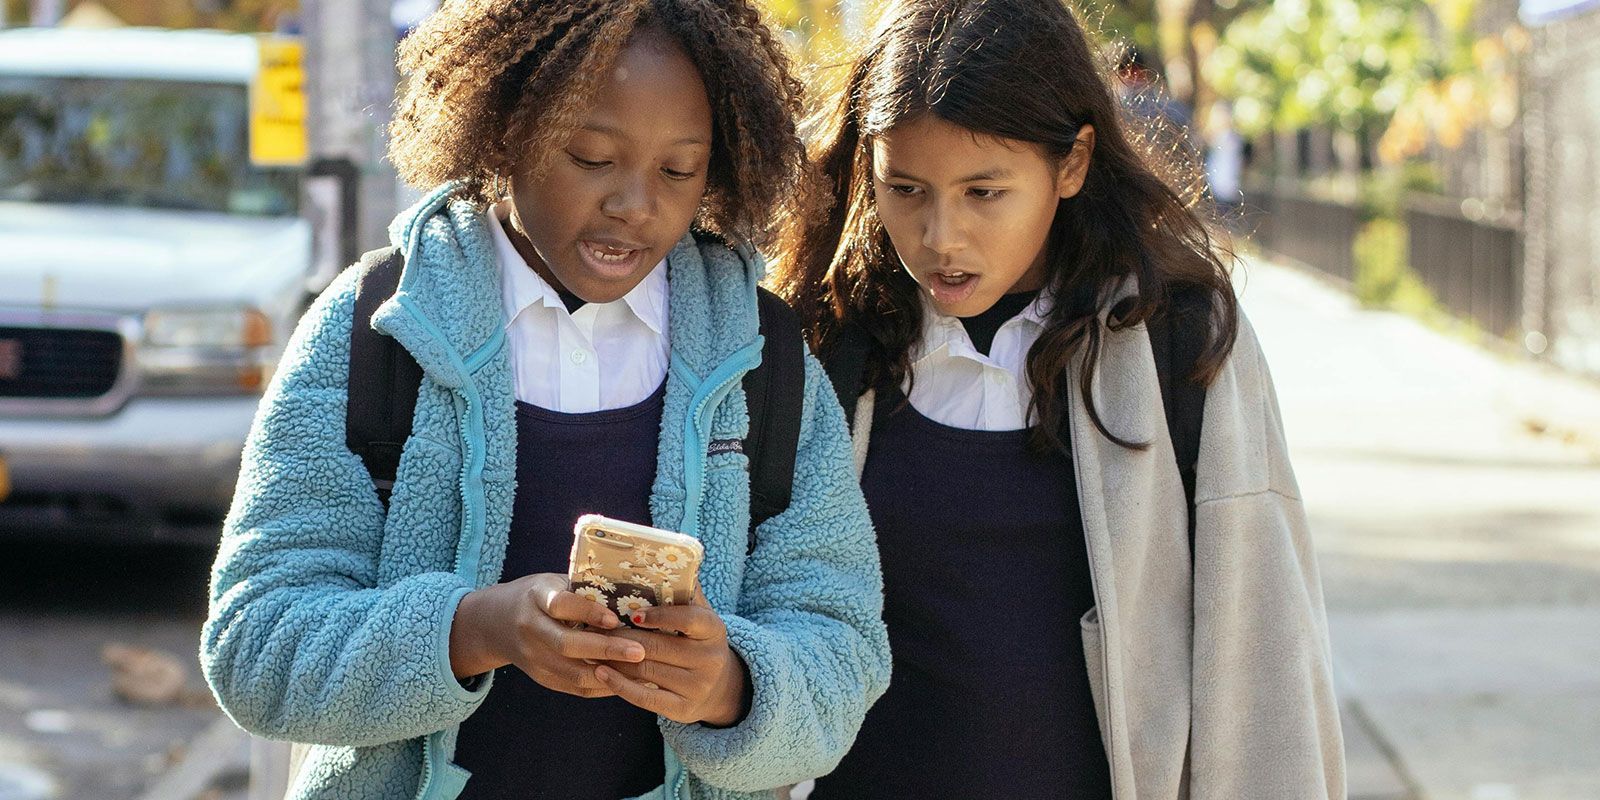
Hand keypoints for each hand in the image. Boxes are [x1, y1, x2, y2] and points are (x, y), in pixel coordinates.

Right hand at [449, 573, 646, 697]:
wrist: (496, 622)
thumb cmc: (539, 596)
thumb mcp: (554, 582)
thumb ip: (584, 590)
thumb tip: (631, 597)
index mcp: (536, 597)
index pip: (560, 605)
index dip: (588, 612)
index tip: (614, 618)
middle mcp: (530, 628)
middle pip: (567, 645)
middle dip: (607, 649)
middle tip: (639, 650)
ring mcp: (533, 658)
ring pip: (573, 673)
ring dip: (610, 674)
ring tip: (640, 668)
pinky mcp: (540, 678)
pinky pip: (574, 688)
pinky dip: (602, 686)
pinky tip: (627, 680)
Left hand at [595, 592, 749, 725]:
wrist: (720, 688)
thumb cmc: (698, 641)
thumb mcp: (700, 615)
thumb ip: (684, 592)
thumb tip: (665, 558)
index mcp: (713, 629)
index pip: (688, 619)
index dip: (659, 616)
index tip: (633, 613)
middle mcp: (709, 658)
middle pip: (658, 647)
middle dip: (623, 636)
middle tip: (595, 628)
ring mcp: (698, 686)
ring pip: (646, 671)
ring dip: (614, 658)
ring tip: (590, 647)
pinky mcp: (683, 710)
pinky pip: (646, 698)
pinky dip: (620, 685)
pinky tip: (601, 672)